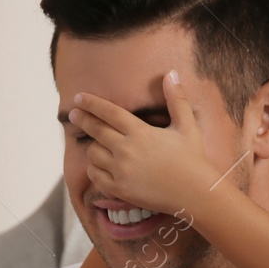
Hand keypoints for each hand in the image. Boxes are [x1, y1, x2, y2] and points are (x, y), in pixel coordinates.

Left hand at [73, 69, 221, 215]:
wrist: (195, 194)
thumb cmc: (193, 159)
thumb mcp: (187, 125)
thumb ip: (176, 99)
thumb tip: (171, 73)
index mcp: (140, 132)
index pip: (109, 112)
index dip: (91, 103)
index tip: (78, 98)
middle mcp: (127, 150)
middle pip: (96, 130)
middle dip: (82, 120)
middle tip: (73, 115)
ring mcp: (121, 171)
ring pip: (93, 154)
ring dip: (92, 146)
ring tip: (95, 143)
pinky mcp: (120, 189)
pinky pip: (96, 176)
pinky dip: (94, 168)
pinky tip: (97, 165)